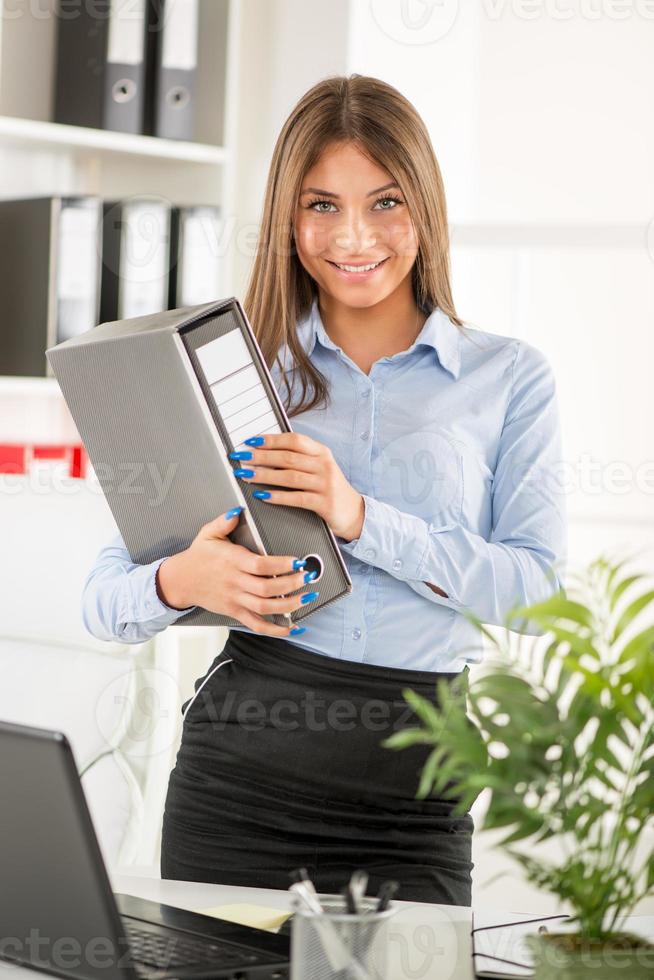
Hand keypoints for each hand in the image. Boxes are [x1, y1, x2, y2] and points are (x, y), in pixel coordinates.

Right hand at [155, 509, 320, 636]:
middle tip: (308, 578)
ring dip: (288, 606)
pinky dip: (275, 630)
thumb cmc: (198, 556)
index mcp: (232, 561)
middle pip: (266, 588)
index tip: (298, 561)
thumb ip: (224, 521)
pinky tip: (292, 628)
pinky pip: (257, 624)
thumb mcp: (208, 533)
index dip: (281, 565)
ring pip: (264, 608)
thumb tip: (238, 510)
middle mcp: (235, 582)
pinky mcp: (234, 612)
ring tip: (306, 598)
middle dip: (291, 584)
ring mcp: (235, 599)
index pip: (260, 565)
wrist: (180, 580)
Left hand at [231, 432, 364, 540]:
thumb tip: (266, 451)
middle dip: (261, 457)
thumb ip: (300, 458)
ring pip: (290, 476)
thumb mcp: (319, 467)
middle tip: (242, 458)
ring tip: (247, 475)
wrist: (354, 513)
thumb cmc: (330, 489)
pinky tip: (262, 495)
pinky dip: (277, 496)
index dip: (271, 440)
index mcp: (322, 452)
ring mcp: (325, 484)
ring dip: (265, 475)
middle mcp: (324, 465)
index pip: (294, 440)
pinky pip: (297, 498)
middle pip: (288, 457)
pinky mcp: (324, 503)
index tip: (251, 441)